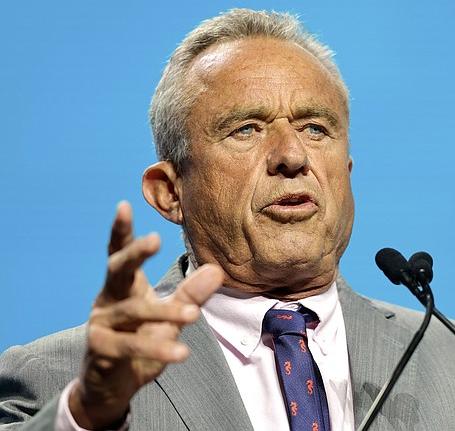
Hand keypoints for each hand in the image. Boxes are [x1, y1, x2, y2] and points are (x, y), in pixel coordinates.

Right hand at [68, 201, 223, 429]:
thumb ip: (190, 294)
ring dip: (166, 312)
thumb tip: (217, 270)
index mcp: (123, 286)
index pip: (119, 254)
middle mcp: (108, 299)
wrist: (113, 386)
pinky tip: (181, 352)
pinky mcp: (100, 350)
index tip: (124, 204)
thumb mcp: (170, 315)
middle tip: (155, 239)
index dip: (120, 231)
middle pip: (117, 269)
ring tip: (194, 316)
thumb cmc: (141, 340)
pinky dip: (158, 348)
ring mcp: (100, 324)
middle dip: (135, 253)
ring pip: (134, 311)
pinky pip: (131, 346)